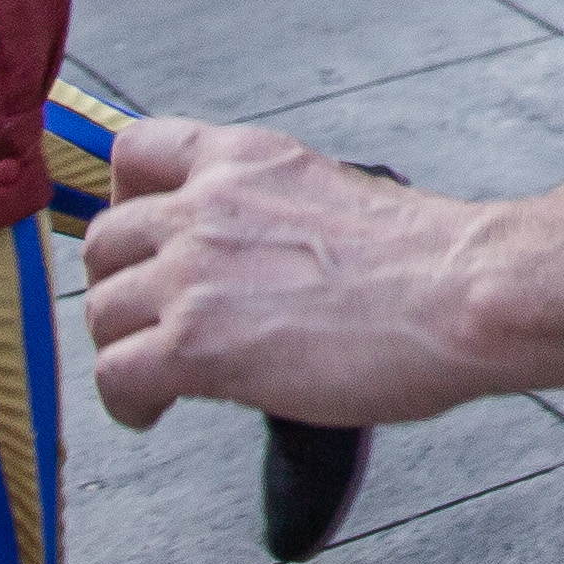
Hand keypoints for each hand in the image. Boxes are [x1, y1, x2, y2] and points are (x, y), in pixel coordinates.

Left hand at [84, 116, 488, 431]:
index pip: (134, 152)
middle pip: (103, 244)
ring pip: (99, 313)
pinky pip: (114, 376)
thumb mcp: (332, 189)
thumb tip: (255, 258)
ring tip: (159, 377)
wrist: (463, 293)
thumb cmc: (425, 260)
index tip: (145, 242)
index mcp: (243, 159)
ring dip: (122, 348)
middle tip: (153, 322)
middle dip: (119, 287)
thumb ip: (270, 211)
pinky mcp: (195, 344)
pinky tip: (154, 410)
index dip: (125, 204)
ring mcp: (193, 274)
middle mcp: (205, 205)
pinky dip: (126, 402)